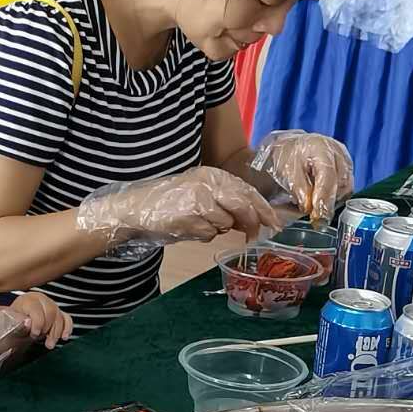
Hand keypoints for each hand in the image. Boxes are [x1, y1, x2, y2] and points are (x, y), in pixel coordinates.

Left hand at [10, 293, 73, 349]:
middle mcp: (42, 300)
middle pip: (51, 311)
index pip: (38, 309)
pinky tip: (64, 337)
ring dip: (56, 333)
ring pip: (60, 316)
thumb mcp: (11, 322)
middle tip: (38, 338)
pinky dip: (67, 328)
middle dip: (47, 328)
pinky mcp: (58, 313)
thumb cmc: (13, 322)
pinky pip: (67, 319)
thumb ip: (19, 322)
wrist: (16, 322)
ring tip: (49, 344)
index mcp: (29, 300)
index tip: (34, 333)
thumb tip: (28, 322)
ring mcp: (51, 305)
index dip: (37, 323)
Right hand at [77, 166, 282, 248]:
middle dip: (252, 223)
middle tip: (253, 236)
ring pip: (226, 222)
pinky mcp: (191, 214)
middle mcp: (208, 182)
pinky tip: (188, 227)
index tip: (276, 223)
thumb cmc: (170, 204)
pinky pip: (209, 232)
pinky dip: (203, 234)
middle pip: (244, 205)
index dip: (264, 208)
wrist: (136, 208)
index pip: (247, 190)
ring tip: (197, 223)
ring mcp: (200, 198)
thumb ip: (225, 204)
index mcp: (212, 175)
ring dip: (217, 229)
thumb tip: (251, 220)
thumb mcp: (200, 195)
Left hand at [249, 131, 353, 226]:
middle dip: (328, 203)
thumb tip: (309, 207)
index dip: (323, 198)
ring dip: (332, 201)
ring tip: (316, 210)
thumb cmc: (287, 158)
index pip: (328, 175)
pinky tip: (322, 202)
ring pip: (345, 188)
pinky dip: (334, 197)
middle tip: (317, 220)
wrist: (291, 150)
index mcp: (321, 147)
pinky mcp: (347, 169)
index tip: (318, 216)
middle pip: (340, 183)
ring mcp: (345, 160)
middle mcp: (337, 152)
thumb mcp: (287, 172)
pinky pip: (345, 188)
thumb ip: (299, 189)